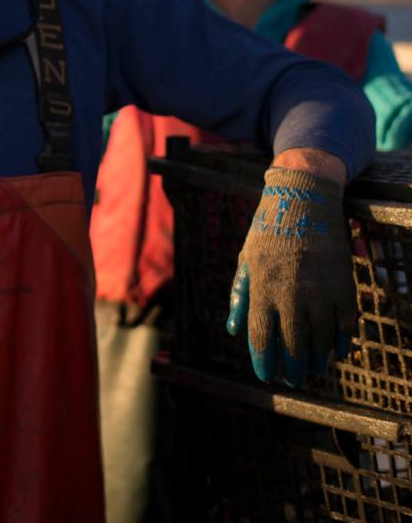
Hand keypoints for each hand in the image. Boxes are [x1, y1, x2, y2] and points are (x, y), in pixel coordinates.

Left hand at [226, 166, 354, 386]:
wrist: (305, 199)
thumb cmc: (269, 231)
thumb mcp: (246, 259)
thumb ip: (240, 296)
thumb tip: (234, 331)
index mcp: (262, 287)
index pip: (262, 338)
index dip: (264, 363)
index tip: (266, 376)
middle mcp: (290, 294)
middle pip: (293, 348)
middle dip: (292, 370)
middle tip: (292, 380)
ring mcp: (320, 292)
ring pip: (321, 343)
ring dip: (316, 362)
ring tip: (312, 370)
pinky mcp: (343, 287)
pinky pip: (345, 327)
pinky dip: (340, 344)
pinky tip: (334, 351)